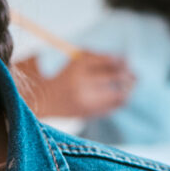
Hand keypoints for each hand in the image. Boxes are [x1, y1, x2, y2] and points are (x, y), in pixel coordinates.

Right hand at [13, 50, 135, 119]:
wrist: (35, 100)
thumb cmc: (54, 77)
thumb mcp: (72, 60)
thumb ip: (90, 57)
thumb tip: (122, 61)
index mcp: (75, 66)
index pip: (106, 61)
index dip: (119, 61)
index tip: (126, 60)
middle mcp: (81, 83)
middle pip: (114, 77)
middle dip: (127, 75)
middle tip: (133, 74)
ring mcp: (84, 100)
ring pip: (116, 94)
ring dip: (126, 89)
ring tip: (131, 85)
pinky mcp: (85, 113)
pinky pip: (110, 107)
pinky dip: (118, 102)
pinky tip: (121, 97)